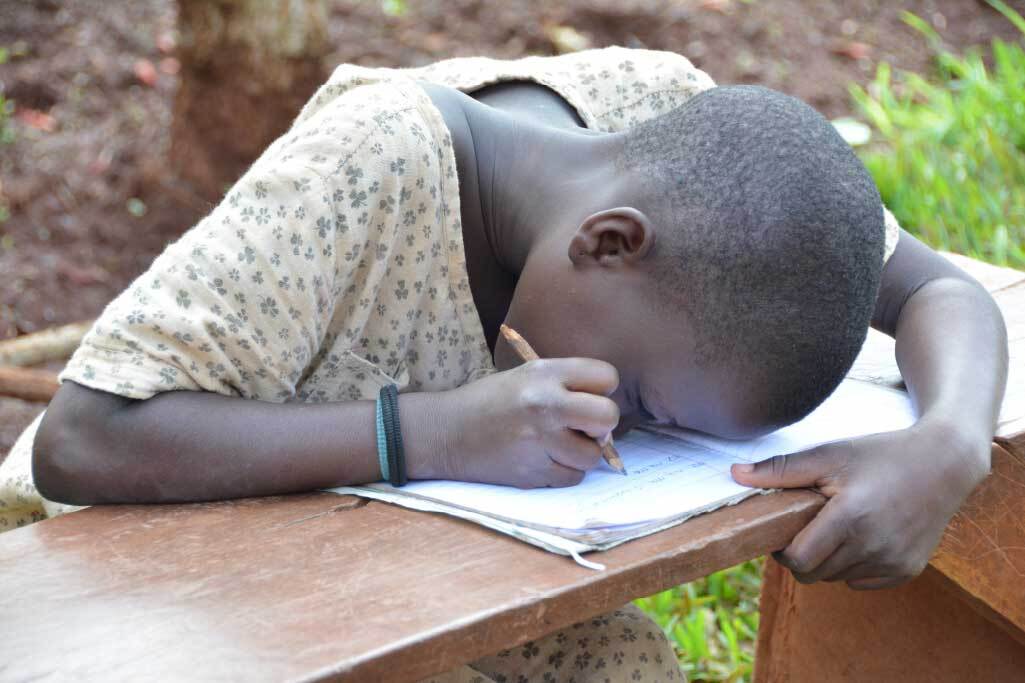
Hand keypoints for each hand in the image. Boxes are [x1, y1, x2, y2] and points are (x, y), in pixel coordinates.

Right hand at [434, 358, 619, 487]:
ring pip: (592, 455)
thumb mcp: (525, 376)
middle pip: (608, 416)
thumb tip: (605, 417)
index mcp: (544, 372)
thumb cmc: (489, 401)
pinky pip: (572, 478)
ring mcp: (538, 440)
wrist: (445, 432)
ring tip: (556, 445)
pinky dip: (563, 472)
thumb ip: (566, 386)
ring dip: (581, 454)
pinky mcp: (532, 472)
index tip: (586, 398)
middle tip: (582, 428)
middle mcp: (544, 403)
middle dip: (600, 426)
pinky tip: (542, 460)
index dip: (602, 390)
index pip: (606, 376)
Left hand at [730, 419, 990, 588]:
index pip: (799, 560)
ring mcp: (893, 562)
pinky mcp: (907, 570)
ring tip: (838, 525)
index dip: (783, 550)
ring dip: (828, 559)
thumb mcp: (829, 455)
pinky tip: (863, 535)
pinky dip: (854, 565)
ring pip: (837, 578)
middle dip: (803, 555)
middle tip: (809, 526)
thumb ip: (781, 470)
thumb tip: (734, 474)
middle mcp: (874, 546)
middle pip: (814, 573)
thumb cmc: (880, 455)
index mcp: (850, 519)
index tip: (783, 532)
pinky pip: (862, 580)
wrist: (943, 464)